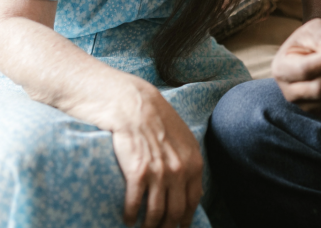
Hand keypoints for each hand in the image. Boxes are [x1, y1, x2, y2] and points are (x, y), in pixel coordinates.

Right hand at [97, 79, 203, 227]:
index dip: (185, 219)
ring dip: (149, 226)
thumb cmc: (157, 119)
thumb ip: (188, 162)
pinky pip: (135, 204)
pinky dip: (130, 215)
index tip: (179, 227)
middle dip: (168, 227)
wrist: (133, 104)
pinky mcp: (137, 172)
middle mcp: (179, 170)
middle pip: (175, 211)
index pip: (193, 201)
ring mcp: (159, 173)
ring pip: (156, 213)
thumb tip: (192, 187)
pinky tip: (128, 219)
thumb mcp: (183, 138)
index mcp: (193, 162)